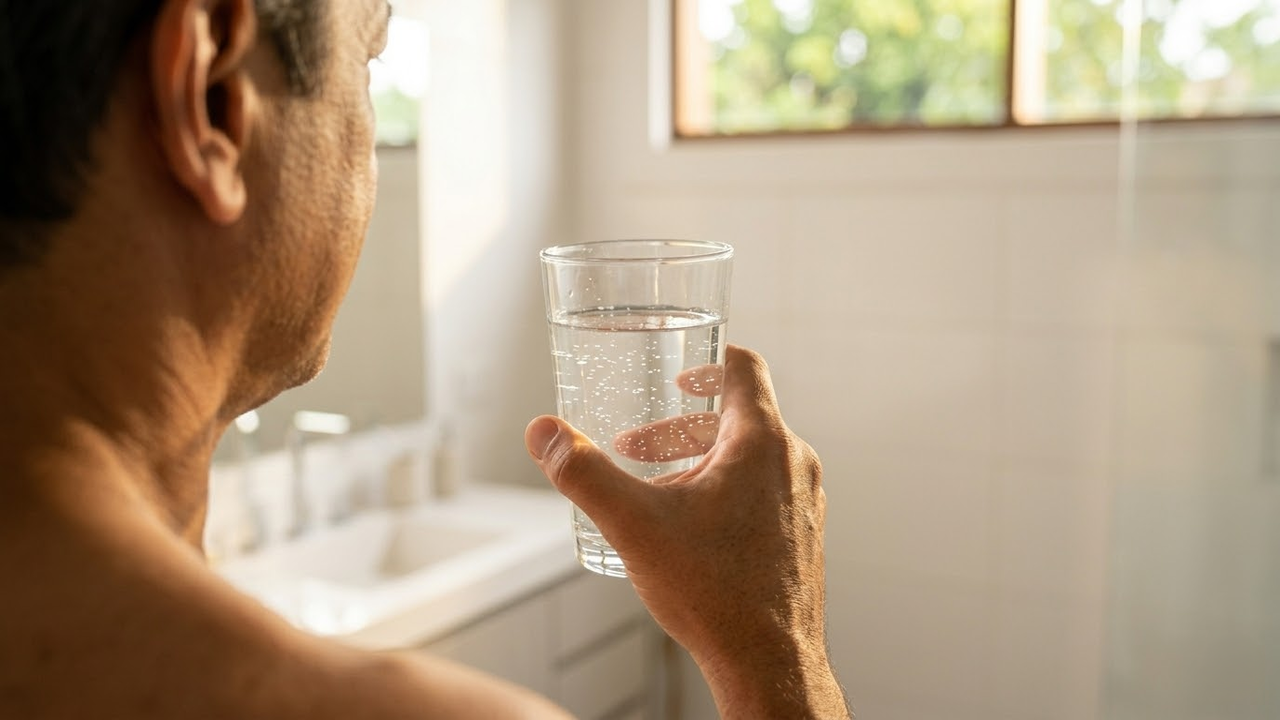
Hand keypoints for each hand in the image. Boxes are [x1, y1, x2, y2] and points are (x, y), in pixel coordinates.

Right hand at [524, 346, 847, 717]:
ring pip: (749, 461)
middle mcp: (795, 464)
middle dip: (678, 431)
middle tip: (635, 450)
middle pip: (736, 420)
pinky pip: (764, 495)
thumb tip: (542, 432)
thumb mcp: (633, 524)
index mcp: (762, 442)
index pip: (744, 369)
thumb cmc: (714, 592)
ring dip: (699, 464)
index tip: (677, 377)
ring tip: (654, 494)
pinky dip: (725, 494)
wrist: (770, 665)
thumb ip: (583, 472)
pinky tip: (689, 533)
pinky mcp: (803, 538)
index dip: (707, 363)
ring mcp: (805, 503)